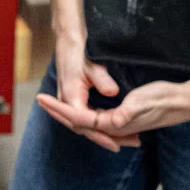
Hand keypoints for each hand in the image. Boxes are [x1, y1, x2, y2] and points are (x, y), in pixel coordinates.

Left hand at [36, 78, 189, 150]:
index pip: (78, 118)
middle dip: (57, 113)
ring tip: (53, 105)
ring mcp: (119, 126)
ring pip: (86, 125)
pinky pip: (97, 122)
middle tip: (40, 100)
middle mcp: (114, 127)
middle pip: (77, 124)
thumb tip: (115, 120)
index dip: (58, 108)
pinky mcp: (124, 121)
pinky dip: (84, 118)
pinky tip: (81, 112)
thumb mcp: (144, 100)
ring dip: (68, 116)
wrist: (184, 103)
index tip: (42, 98)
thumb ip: (128, 111)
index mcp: (113, 122)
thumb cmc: (163, 97)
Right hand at [44, 31, 121, 150]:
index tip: (116, 144)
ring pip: (83, 124)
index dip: (101, 136)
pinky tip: (109, 127)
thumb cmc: (80, 52)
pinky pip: (84, 116)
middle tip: (122, 147)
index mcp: (71, 97)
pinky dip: (96, 124)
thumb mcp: (92, 64)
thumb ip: (102, 79)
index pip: (85, 124)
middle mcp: (68, 102)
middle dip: (102, 139)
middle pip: (84, 128)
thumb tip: (113, 92)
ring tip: (121, 141)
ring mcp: (69, 101)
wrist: (68, 42)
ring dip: (100, 133)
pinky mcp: (74, 99)